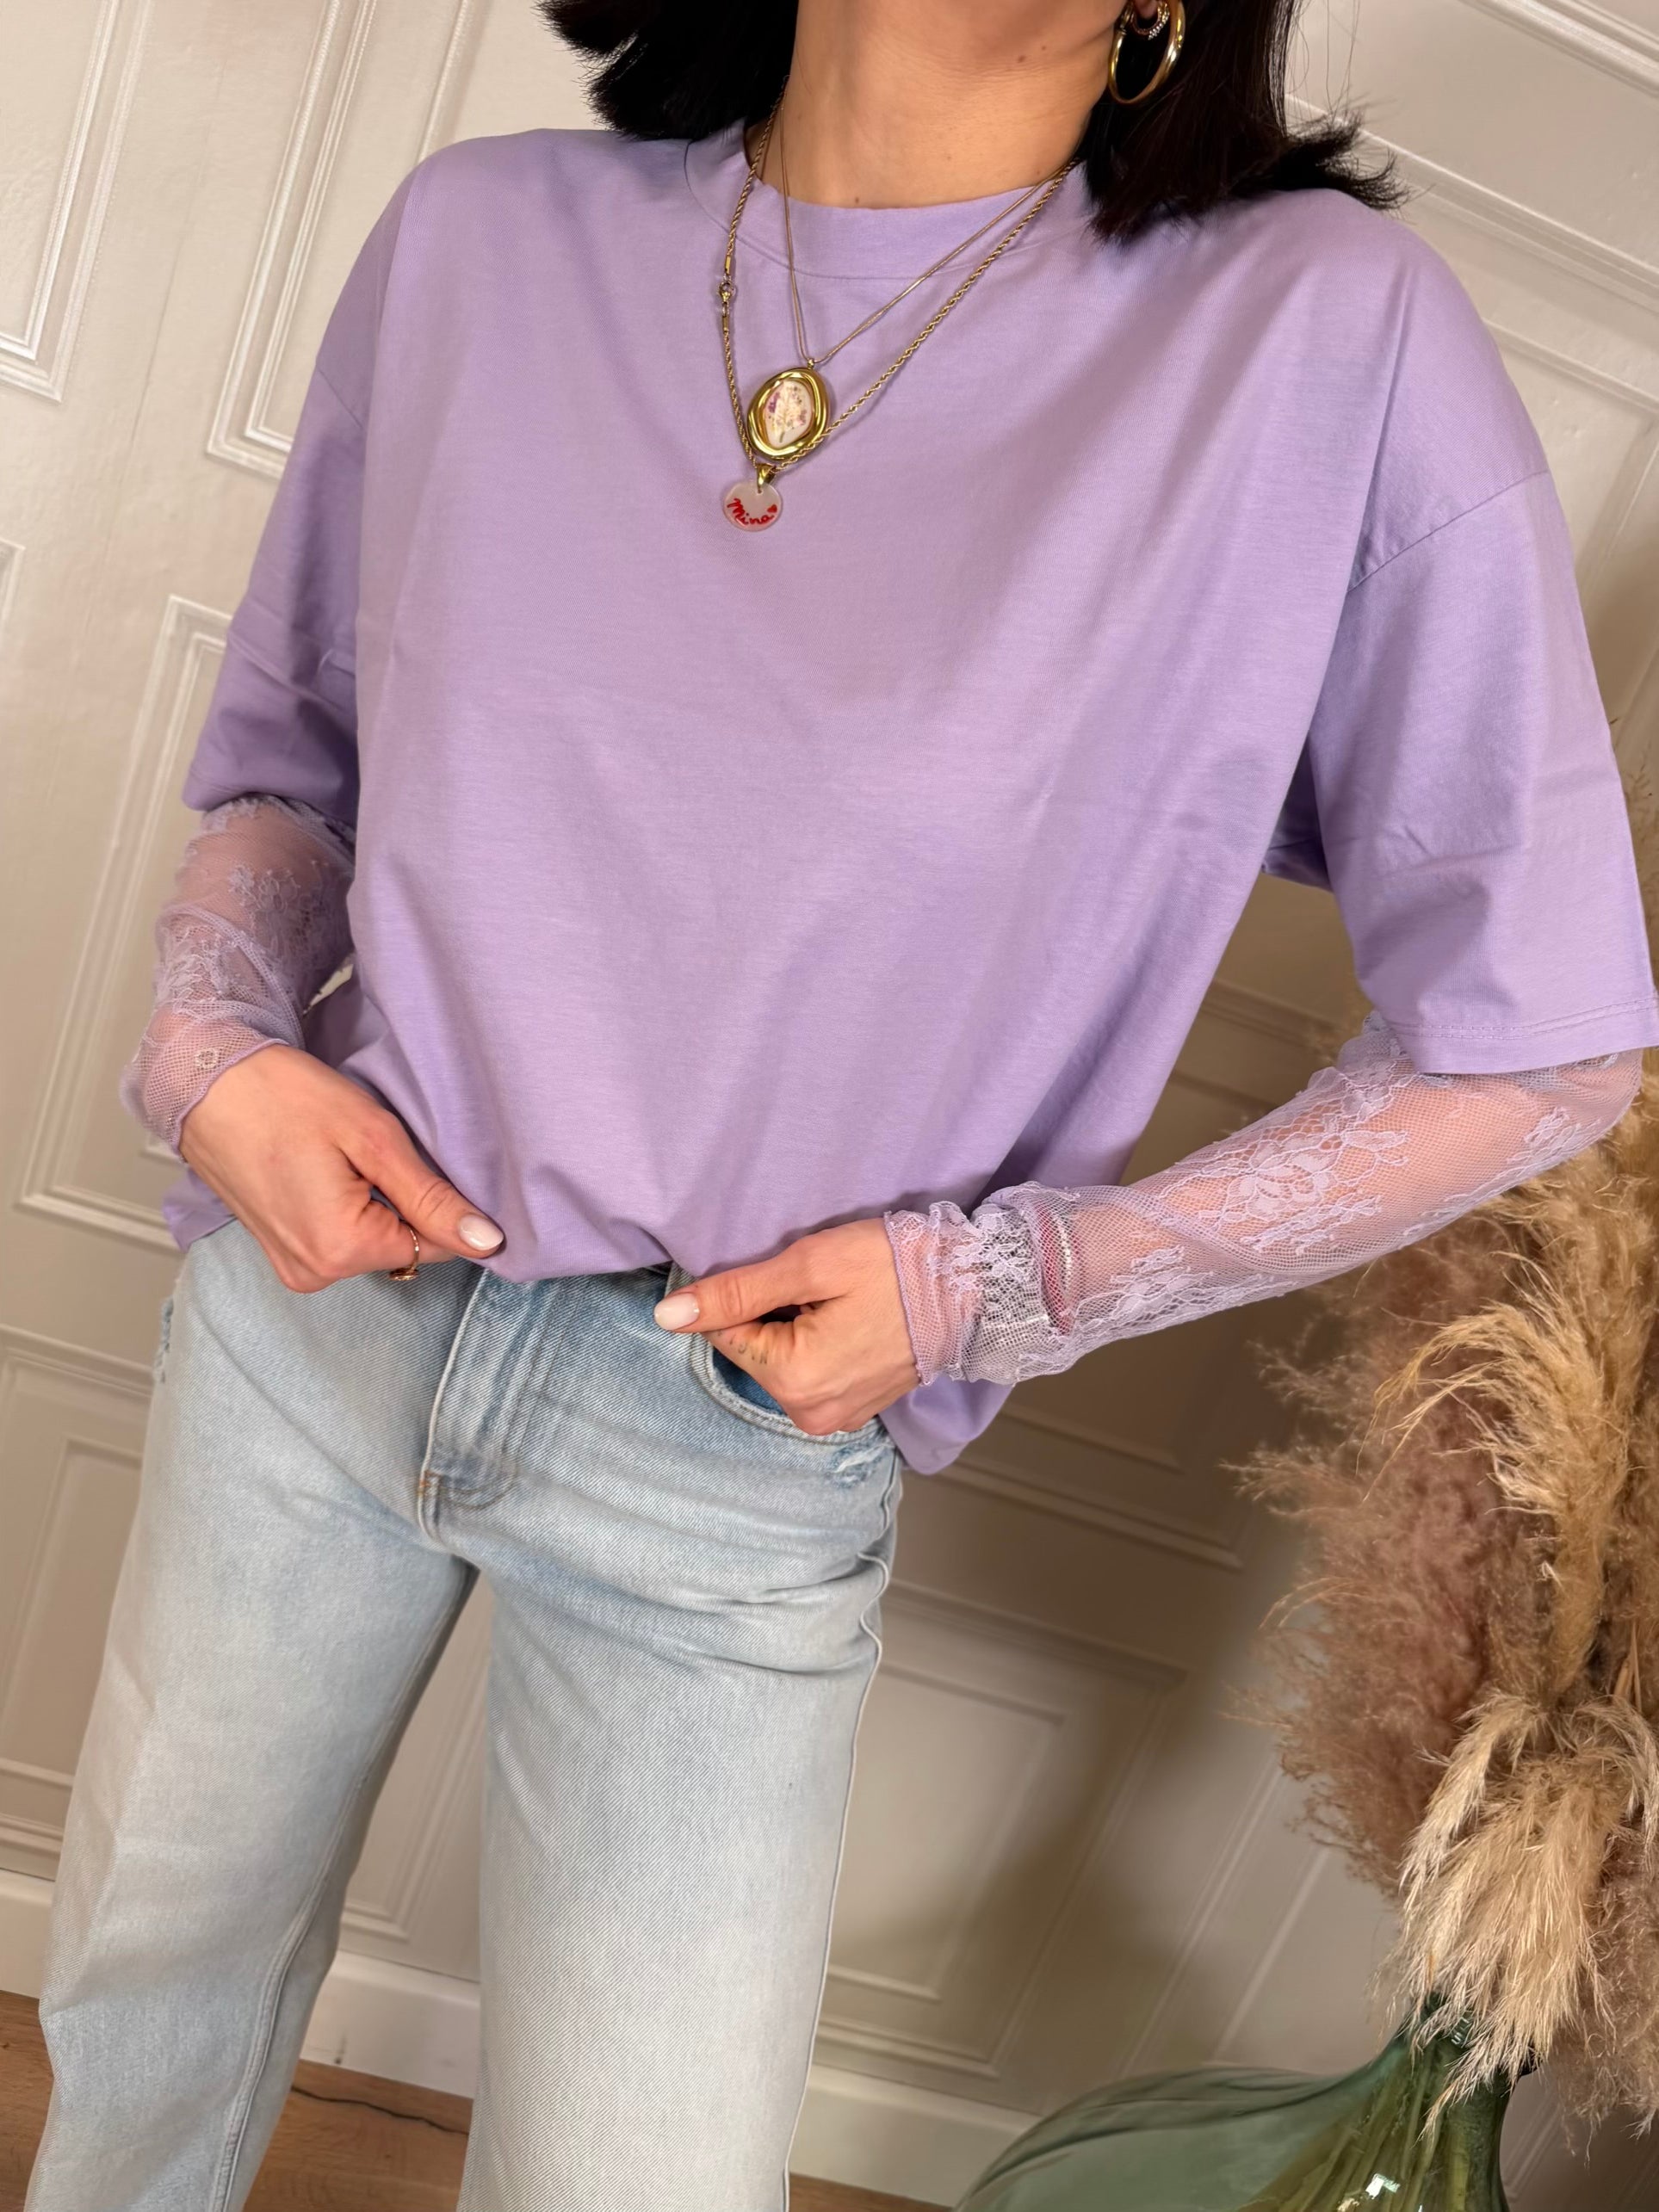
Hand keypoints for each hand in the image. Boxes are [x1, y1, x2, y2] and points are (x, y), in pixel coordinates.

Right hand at [178, 1042, 503, 1291]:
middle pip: (401, 1246)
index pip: (435, 1245)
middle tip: (370, 1150)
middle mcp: (314, 1272)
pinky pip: (338, 1238)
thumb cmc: (281, 1096)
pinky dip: (345, 1207)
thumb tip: (488, 1243)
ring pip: (371, 1241)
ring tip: (340, 1156)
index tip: (412, 1158)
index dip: (438, 1201)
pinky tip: (324, 1168)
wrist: (204, 1080)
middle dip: (402, 1200)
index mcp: (340, 1250)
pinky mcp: (279, 1251)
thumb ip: (432, 1198)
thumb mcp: (373, 1137)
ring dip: (373, 1203)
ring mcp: (292, 1266)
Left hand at [651, 1217, 919, 1435]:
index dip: (750, 1293)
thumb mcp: (810, 1265)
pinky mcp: (853, 1411)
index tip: (794, 1276)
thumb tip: (668, 1316)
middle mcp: (809, 1413)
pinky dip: (819, 1346)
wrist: (974, 1286)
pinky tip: (854, 1324)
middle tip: (825, 1290)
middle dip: (775, 1313)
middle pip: (753, 1350)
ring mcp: (834, 1419)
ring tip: (844, 1306)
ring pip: (780, 1362)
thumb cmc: (896, 1267)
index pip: (725, 1331)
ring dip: (797, 1329)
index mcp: (793, 1379)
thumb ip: (735, 1292)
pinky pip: (810, 1376)